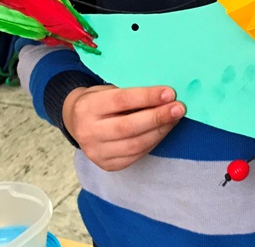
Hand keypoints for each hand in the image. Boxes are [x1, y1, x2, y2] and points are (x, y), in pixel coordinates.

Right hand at [62, 84, 184, 170]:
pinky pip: (136, 155)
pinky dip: (153, 142)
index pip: (121, 101)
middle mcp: (88, 132)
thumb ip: (129, 93)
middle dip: (158, 117)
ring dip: (159, 131)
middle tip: (179, 108)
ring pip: (135, 145)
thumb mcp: (107, 89)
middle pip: (128, 127)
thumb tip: (163, 94)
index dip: (147, 97)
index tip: (170, 93)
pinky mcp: (107, 165)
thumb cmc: (98, 99)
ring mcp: (96, 153)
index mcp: (88, 107)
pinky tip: (163, 130)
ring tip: (175, 118)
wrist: (75, 120)